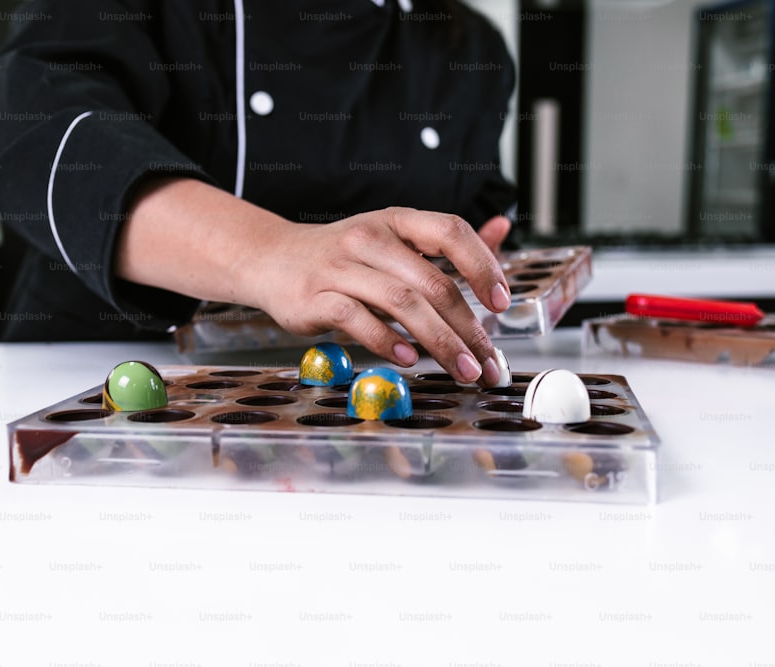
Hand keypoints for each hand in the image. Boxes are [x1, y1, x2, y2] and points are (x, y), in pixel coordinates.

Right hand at [253, 207, 510, 385]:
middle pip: (433, 282)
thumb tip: (502, 228)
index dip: (483, 264)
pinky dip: (388, 342)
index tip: (502, 301)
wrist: (271, 259)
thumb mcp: (394, 238)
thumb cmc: (342, 256)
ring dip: (439, 342)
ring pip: (402, 303)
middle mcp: (370, 238)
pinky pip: (358, 320)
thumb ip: (446, 242)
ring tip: (462, 369)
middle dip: (469, 328)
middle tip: (488, 361)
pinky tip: (410, 359)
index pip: (450, 231)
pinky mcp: (314, 297)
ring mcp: (340, 267)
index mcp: (396, 221)